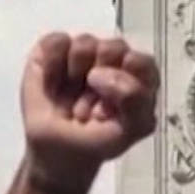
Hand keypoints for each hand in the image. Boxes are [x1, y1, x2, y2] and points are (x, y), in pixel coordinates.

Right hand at [21, 32, 158, 193]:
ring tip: (72, 99)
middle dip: (100, 81)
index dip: (125, 83)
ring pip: (86, 43)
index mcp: (140, 78)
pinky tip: (53, 84)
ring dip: (75, 78)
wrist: (56, 152)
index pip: (142, 63)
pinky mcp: (55, 50)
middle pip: (115, 48)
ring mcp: (85, 53)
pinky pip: (56, 41)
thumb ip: (134, 100)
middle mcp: (115, 60)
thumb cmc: (97, 140)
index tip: (112, 107)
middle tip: (92, 105)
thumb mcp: (129, 130)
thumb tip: (98, 73)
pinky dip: (52, 65)